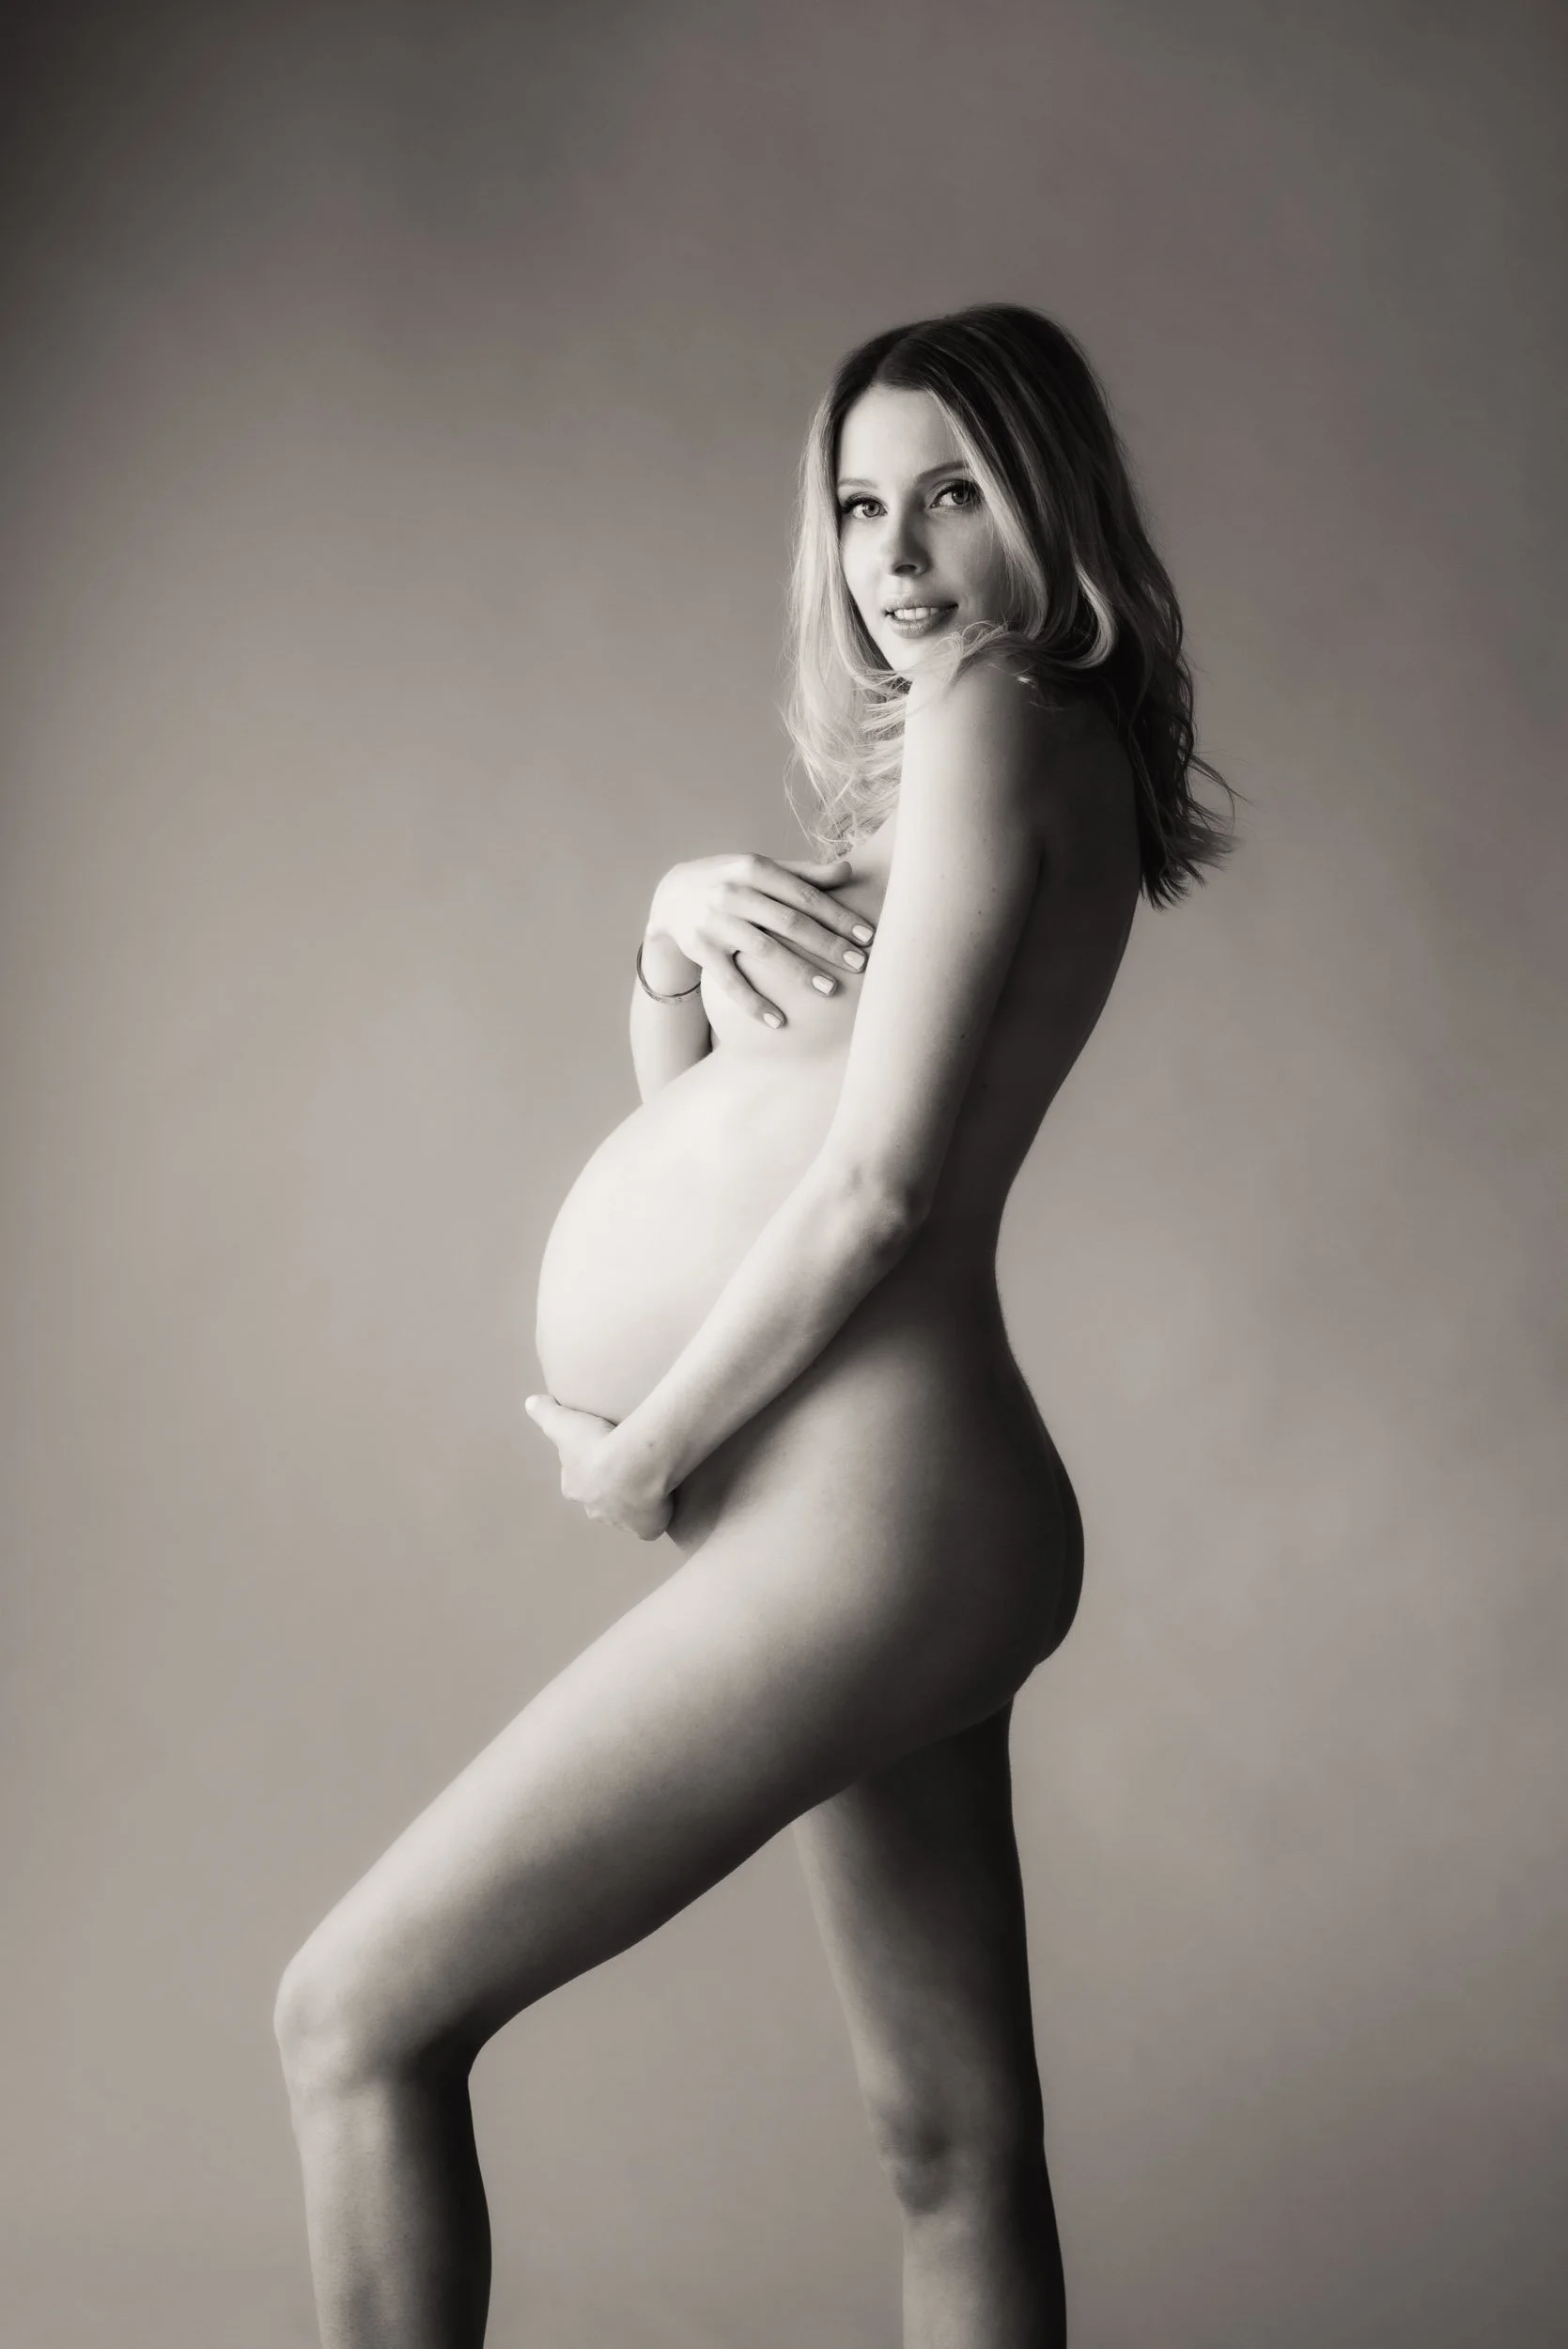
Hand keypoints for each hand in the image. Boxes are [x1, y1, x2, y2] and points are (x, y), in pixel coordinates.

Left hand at [523, 1394, 673, 1540]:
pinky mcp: (645, 1529)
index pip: (577, 1479)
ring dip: (633, 1502)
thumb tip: (530, 1402)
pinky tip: (663, 1501)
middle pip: (600, 1499)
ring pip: (624, 1513)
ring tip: (648, 1480)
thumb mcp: (563, 1422)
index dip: (587, 1467)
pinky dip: (656, 1517)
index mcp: (574, 1487)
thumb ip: (545, 1412)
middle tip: (627, 1466)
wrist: (634, 1466)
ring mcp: (620, 1522)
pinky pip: (649, 1525)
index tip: (601, 1453)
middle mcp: (594, 1509)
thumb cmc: (596, 1444)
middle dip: (609, 1489)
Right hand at [644, 852, 875, 1029]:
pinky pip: (731, 982)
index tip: (867, 935)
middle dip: (828, 945)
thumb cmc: (731, 881)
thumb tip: (849, 870)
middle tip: (860, 964)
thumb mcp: (760, 869)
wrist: (672, 895)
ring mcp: (715, 923)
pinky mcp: (700, 950)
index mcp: (754, 868)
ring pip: (764, 951)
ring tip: (830, 990)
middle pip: (790, 923)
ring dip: (799, 972)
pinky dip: (754, 1003)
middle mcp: (733, 893)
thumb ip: (803, 874)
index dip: (838, 916)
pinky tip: (779, 1021)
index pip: (805, 895)